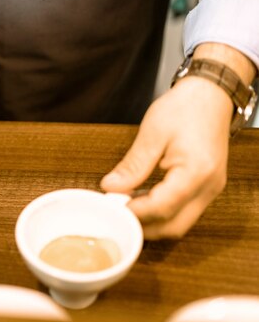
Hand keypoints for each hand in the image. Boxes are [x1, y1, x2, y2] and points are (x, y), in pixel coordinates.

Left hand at [100, 76, 232, 238]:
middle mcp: (209, 187)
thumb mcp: (152, 133)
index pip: (162, 208)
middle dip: (143, 227)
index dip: (134, 213)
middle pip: (174, 226)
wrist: (210, 95)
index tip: (111, 209)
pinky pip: (184, 212)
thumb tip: (111, 187)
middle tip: (115, 214)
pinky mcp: (206, 188)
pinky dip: (161, 213)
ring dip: (151, 222)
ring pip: (180, 224)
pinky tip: (140, 200)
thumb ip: (133, 165)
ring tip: (124, 207)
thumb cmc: (185, 108)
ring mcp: (210, 190)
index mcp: (196, 172)